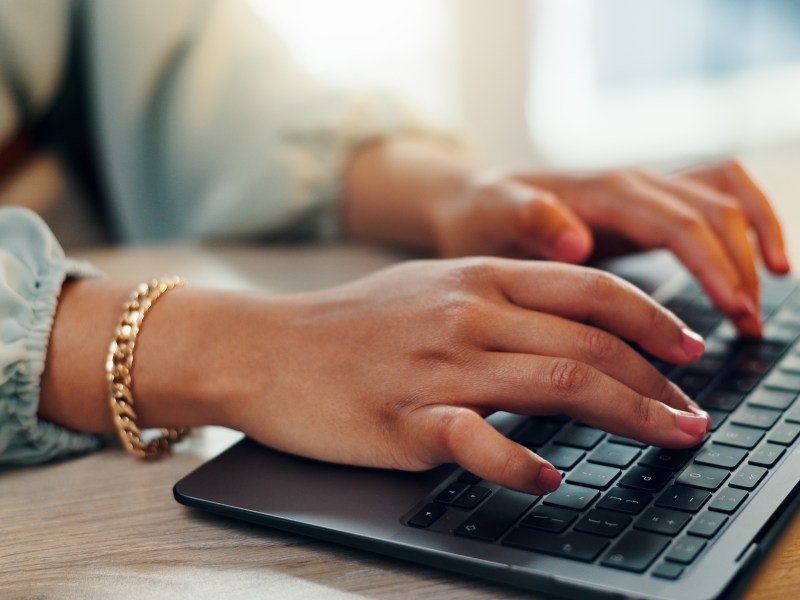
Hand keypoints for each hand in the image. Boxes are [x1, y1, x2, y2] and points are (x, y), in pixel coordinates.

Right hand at [225, 258, 709, 494]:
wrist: (263, 348)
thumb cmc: (348, 324)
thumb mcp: (428, 288)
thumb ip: (496, 298)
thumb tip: (565, 322)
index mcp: (475, 280)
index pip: (588, 290)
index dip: (651, 320)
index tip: (688, 349)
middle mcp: (465, 316)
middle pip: (587, 343)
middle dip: (656, 380)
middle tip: (692, 413)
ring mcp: (436, 368)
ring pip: (555, 382)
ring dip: (627, 415)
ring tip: (668, 437)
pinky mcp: (405, 420)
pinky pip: (478, 441)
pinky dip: (521, 463)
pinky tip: (549, 479)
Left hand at [432, 160, 789, 336]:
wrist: (472, 198)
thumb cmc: (480, 214)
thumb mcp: (490, 217)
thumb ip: (530, 221)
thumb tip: (579, 242)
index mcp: (601, 191)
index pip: (677, 223)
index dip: (714, 264)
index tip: (735, 310)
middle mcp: (630, 182)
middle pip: (711, 212)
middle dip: (740, 267)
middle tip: (748, 328)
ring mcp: (642, 189)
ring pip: (723, 197)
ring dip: (754, 243)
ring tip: (759, 303)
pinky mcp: (645, 205)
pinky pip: (713, 198)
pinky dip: (746, 222)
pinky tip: (758, 262)